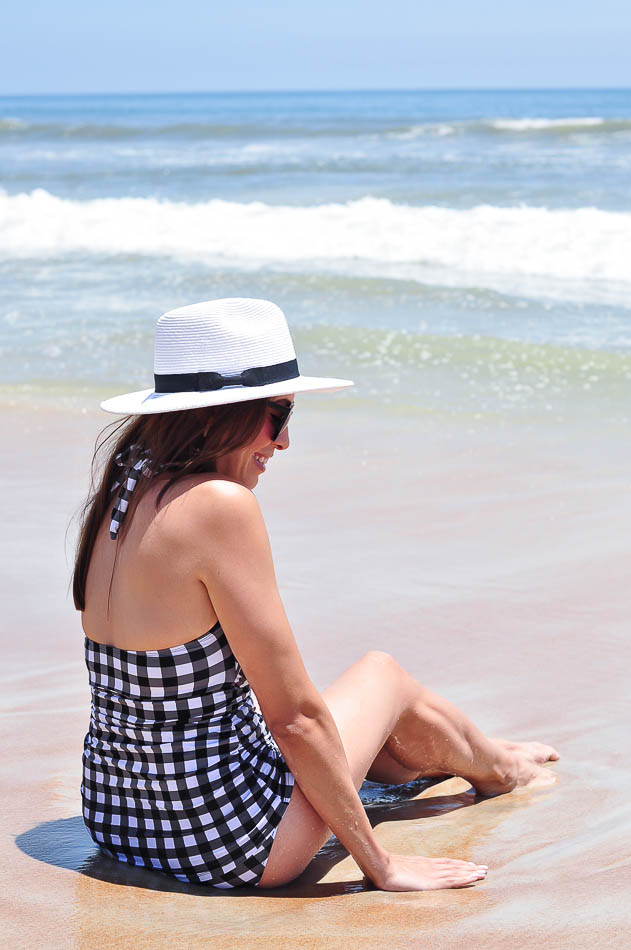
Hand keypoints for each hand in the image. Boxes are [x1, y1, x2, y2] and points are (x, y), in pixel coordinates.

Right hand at [372, 853, 487, 890]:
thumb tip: (402, 871)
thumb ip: (404, 869)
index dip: (458, 864)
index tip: (469, 864)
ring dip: (471, 872)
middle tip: (483, 868)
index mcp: (423, 863)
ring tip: (483, 872)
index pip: (445, 863)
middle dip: (469, 867)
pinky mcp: (433, 882)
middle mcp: (431, 866)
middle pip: (454, 866)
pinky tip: (474, 878)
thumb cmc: (385, 867)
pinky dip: (465, 878)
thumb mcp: (397, 867)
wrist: (382, 866)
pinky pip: (453, 880)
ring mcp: (432, 873)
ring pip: (457, 872)